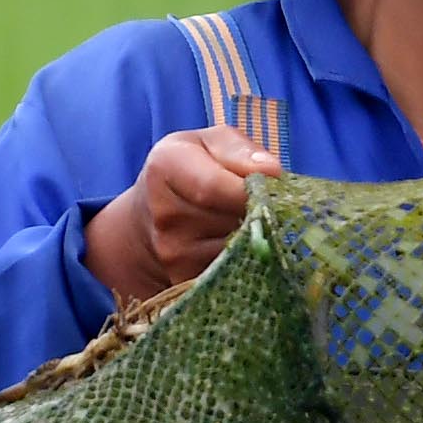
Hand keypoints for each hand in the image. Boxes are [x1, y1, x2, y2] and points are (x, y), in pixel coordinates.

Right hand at [80, 124, 282, 311]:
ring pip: (239, 247)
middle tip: (256, 202)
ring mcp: (173, 252)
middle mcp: (164, 214)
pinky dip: (245, 259)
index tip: (270, 188)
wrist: (150, 214)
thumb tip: (272, 171)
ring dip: (253, 236)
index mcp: (166, 167)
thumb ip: (240, 151)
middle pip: (233, 219)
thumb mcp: (210, 143)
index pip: (214, 187)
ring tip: (239, 220)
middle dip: (257, 212)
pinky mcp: (185, 279)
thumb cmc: (190, 169)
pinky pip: (234, 270)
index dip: (251, 190)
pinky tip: (234, 244)